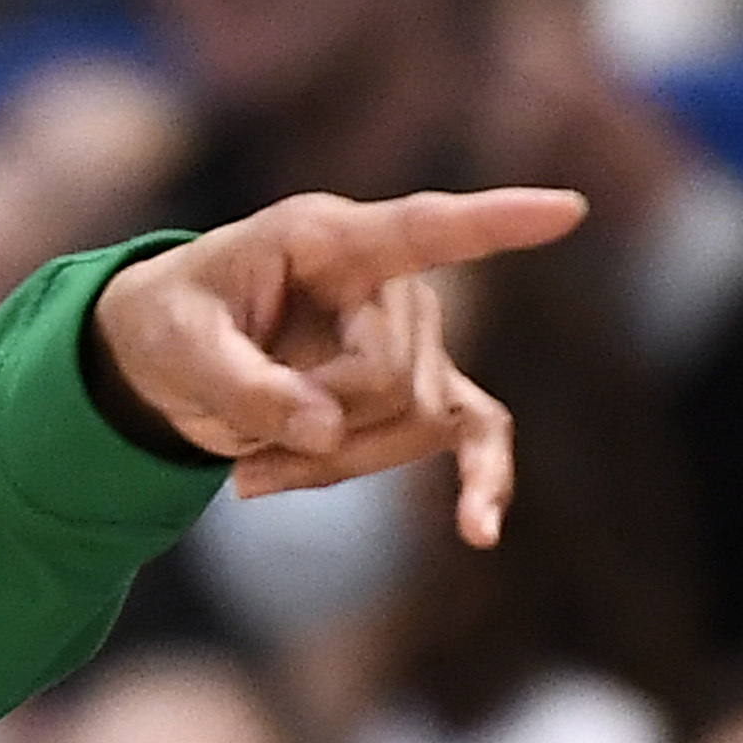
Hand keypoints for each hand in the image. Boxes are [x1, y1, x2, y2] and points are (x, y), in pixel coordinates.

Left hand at [88, 186, 580, 511]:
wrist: (176, 359)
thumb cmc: (177, 327)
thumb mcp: (182, 352)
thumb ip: (248, 387)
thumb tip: (328, 430)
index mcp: (328, 240)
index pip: (422, 230)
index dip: (494, 222)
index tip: (567, 211)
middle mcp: (391, 283)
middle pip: (390, 378)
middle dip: (315, 428)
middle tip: (238, 446)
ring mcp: (416, 337)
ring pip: (413, 425)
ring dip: (330, 466)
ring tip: (253, 469)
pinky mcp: (423, 391)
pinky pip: (476, 435)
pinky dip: (481, 483)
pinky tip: (480, 531)